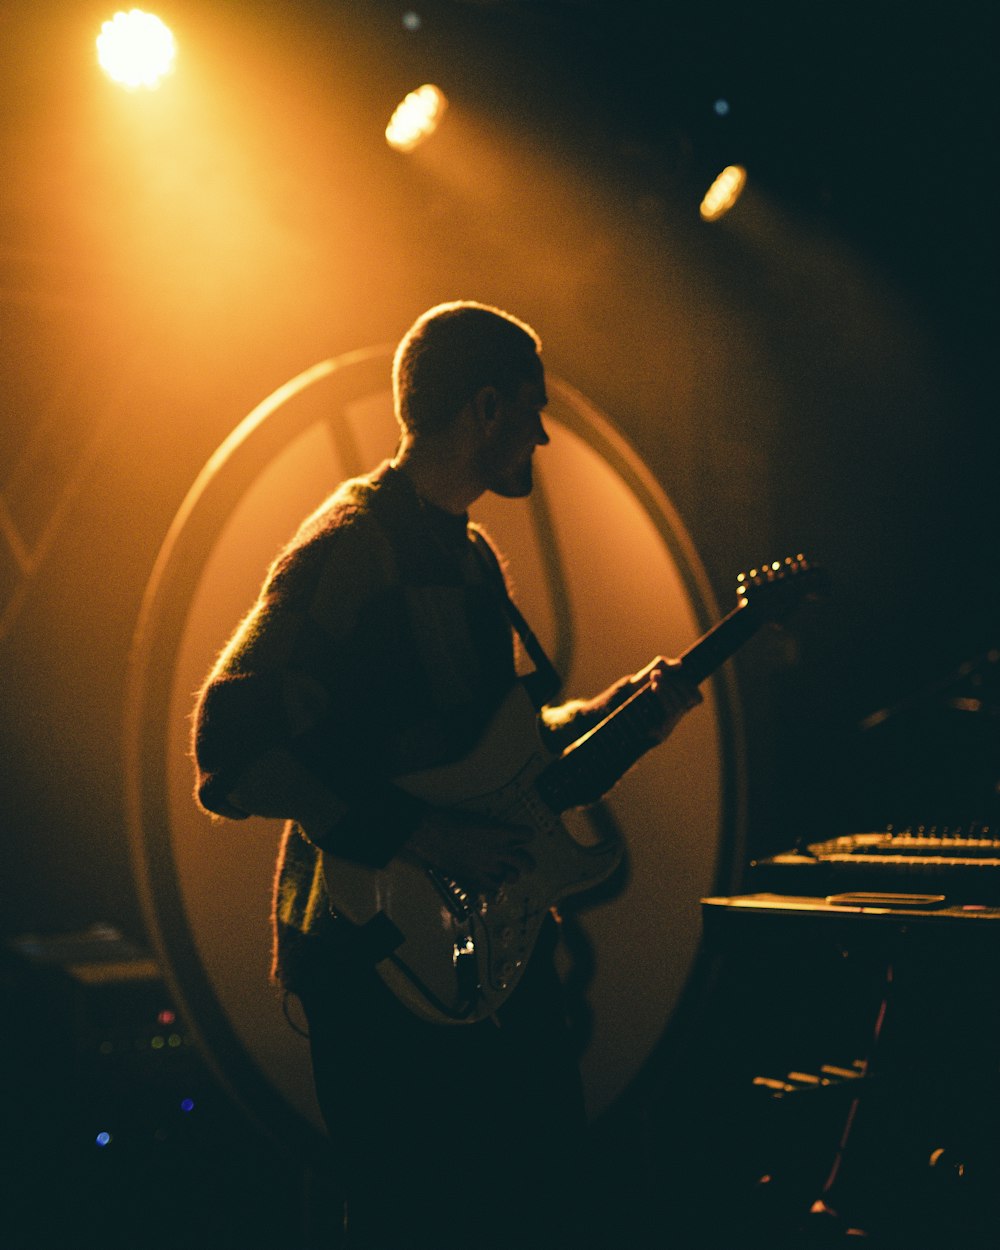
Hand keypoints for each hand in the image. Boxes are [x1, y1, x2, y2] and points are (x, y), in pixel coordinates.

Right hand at [403, 808, 534, 895]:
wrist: (431, 833)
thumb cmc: (451, 820)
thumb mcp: (478, 819)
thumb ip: (494, 829)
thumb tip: (501, 835)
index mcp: (501, 832)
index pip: (528, 835)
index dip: (525, 835)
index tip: (520, 836)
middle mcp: (498, 852)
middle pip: (527, 863)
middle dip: (526, 862)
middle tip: (520, 861)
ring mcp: (488, 868)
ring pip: (512, 878)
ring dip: (508, 874)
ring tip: (501, 870)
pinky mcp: (475, 880)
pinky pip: (494, 890)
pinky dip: (493, 886)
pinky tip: (487, 880)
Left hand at [634, 655, 701, 739]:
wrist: (622, 698)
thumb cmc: (641, 685)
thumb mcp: (651, 671)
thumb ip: (663, 664)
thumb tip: (679, 664)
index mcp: (680, 701)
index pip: (696, 698)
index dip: (691, 688)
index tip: (678, 674)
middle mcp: (677, 713)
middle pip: (685, 700)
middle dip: (673, 684)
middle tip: (657, 674)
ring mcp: (668, 723)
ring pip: (676, 708)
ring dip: (666, 690)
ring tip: (654, 680)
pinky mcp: (659, 731)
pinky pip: (666, 717)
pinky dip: (662, 698)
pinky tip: (653, 689)